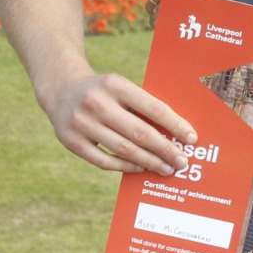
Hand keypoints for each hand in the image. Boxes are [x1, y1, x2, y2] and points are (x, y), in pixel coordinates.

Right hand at [39, 71, 198, 175]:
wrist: (61, 89)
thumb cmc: (104, 91)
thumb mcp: (121, 86)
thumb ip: (143, 106)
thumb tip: (176, 132)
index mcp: (116, 85)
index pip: (153, 108)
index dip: (175, 125)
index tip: (192, 138)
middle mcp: (97, 103)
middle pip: (140, 132)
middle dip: (165, 149)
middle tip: (182, 161)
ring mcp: (82, 124)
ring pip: (124, 149)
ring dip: (149, 162)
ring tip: (166, 168)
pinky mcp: (71, 142)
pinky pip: (104, 161)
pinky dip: (126, 167)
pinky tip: (141, 168)